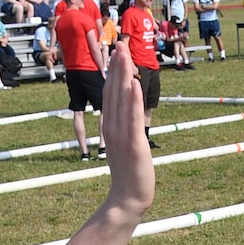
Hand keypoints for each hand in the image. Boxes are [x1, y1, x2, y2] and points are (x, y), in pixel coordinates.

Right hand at [99, 47, 152, 215]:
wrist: (127, 199)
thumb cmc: (128, 174)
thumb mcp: (122, 146)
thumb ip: (122, 128)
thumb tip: (126, 116)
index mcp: (110, 127)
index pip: (111, 94)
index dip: (114, 73)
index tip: (117, 53)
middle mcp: (112, 127)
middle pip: (114, 92)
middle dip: (118, 67)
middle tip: (120, 45)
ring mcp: (121, 135)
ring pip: (122, 100)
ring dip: (123, 77)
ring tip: (125, 56)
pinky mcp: (133, 144)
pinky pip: (132, 119)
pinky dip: (132, 101)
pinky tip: (133, 84)